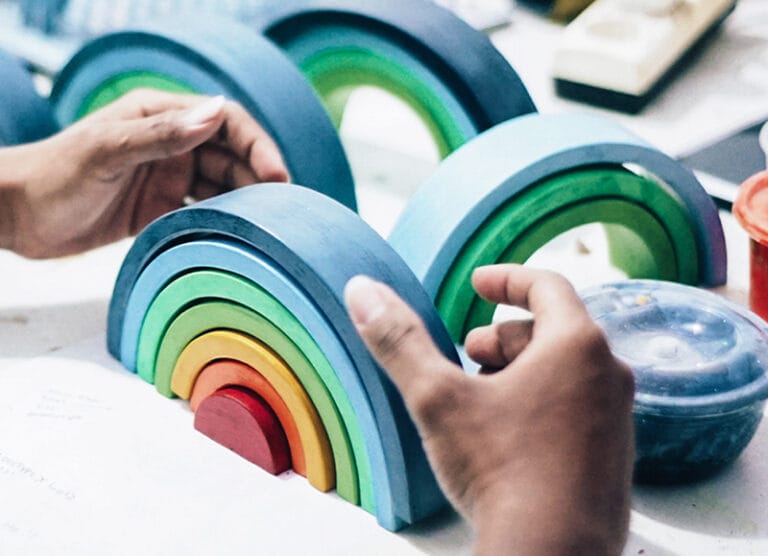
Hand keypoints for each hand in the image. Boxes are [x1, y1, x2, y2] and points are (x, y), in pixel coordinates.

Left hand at [0, 89, 287, 257]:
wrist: (18, 216)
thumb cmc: (53, 175)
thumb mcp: (107, 150)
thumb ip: (160, 134)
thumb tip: (215, 114)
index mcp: (160, 116)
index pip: (225, 121)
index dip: (256, 144)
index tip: (276, 176)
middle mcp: (170, 144)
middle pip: (231, 156)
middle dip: (258, 177)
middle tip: (281, 209)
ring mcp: (167, 177)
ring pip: (222, 186)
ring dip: (244, 202)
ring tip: (266, 225)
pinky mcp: (161, 209)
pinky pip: (203, 212)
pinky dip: (222, 222)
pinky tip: (236, 236)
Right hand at [344, 265, 634, 554]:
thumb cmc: (502, 471)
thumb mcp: (439, 398)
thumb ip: (401, 340)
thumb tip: (362, 289)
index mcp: (577, 345)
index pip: (547, 285)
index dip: (506, 279)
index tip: (477, 284)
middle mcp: (608, 375)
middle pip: (553, 330)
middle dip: (503, 335)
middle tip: (467, 353)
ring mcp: (617, 418)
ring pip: (565, 372)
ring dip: (520, 371)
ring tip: (482, 397)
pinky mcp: (613, 456)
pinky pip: (576, 408)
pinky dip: (540, 404)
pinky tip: (507, 436)